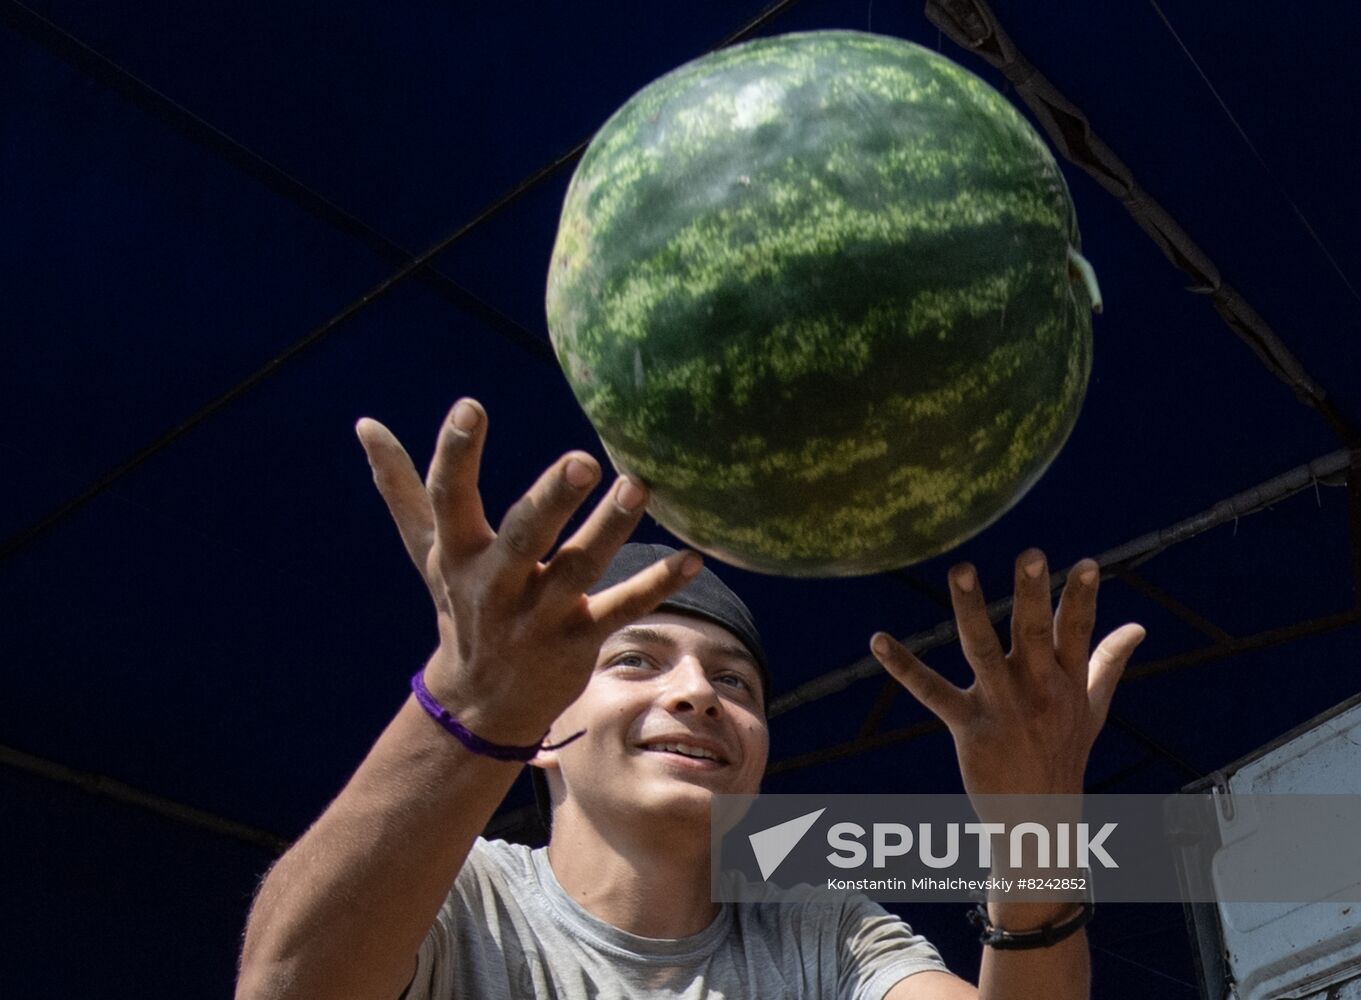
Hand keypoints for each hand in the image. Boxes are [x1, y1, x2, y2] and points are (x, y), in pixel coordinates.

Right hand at [355, 398, 701, 746]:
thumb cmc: (459, 605)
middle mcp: (497, 584)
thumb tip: (365, 424)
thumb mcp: (426, 551)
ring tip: (639, 486)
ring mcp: (540, 616)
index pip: (450, 499)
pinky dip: (657, 584)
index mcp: (458, 555)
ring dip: (609, 530)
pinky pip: (622, 608)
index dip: (456, 455)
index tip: (470, 407)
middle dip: (550, 499)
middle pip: (521, 536)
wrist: (480, 704)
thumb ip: (402, 488)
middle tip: (583, 460)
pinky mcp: (580, 640)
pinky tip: (692, 556)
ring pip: (578, 568)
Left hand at [869, 549, 1144, 797]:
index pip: (1078, 633)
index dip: (1083, 598)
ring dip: (971, 610)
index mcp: (1067, 682)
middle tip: (1032, 555)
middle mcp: (1037, 690)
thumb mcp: (1093, 710)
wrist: (1039, 822)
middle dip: (1033, 595)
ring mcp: (1002, 707)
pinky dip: (903, 667)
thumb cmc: (1063, 755)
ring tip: (962, 570)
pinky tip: (878, 640)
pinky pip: (932, 692)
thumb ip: (1108, 662)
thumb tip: (1137, 624)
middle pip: (1036, 635)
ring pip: (984, 651)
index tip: (1088, 563)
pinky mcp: (968, 726)